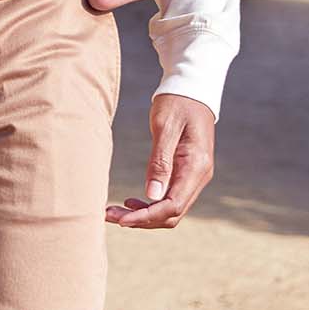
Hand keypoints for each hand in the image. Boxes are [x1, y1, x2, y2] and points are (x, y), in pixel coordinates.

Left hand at [104, 93, 214, 230]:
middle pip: (171, 214)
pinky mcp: (187, 174)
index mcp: (196, 166)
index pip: (172, 205)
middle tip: (108, 215)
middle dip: (141, 220)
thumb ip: (160, 161)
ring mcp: (195, 177)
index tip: (120, 219)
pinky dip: (150, 205)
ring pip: (170, 210)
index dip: (146, 216)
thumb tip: (152, 195)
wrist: (192, 89)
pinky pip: (170, 199)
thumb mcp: (165, 127)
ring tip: (114, 211)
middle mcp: (199, 177)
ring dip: (143, 215)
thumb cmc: (177, 103)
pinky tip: (131, 202)